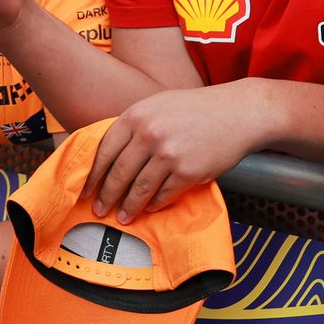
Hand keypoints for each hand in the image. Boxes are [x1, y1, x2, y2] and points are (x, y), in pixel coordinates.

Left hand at [80, 89, 258, 221]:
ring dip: (128, 207)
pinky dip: (154, 204)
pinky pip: (164, 194)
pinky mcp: (188, 172)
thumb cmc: (196, 109)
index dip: (92, 174)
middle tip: (98, 210)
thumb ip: (134, 126)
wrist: (238, 112)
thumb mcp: (157, 106)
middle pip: (118, 173)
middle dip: (106, 196)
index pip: (104, 151)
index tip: (85, 189)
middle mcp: (148, 134)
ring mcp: (168, 154)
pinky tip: (150, 209)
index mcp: (135, 116)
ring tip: (122, 218)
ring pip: (139, 188)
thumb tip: (110, 153)